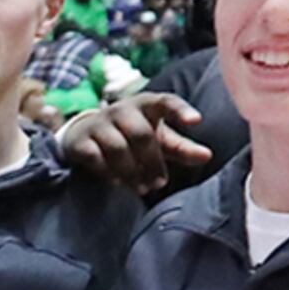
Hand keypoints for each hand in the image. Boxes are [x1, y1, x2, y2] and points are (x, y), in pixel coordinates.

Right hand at [55, 90, 213, 194]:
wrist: (85, 134)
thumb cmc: (131, 134)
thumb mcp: (159, 138)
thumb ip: (182, 148)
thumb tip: (207, 156)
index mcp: (147, 104)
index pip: (166, 101)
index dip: (181, 110)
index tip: (197, 120)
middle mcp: (122, 109)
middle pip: (141, 134)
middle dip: (152, 161)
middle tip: (159, 184)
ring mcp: (99, 123)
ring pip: (118, 148)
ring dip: (132, 172)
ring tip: (143, 188)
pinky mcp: (81, 141)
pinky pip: (96, 158)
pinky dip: (108, 172)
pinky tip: (118, 183)